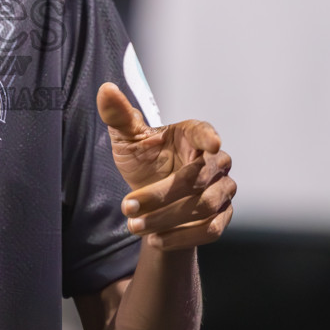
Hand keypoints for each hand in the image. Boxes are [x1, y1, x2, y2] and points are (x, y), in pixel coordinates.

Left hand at [97, 82, 234, 250]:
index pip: (205, 133)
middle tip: (128, 207)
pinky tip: (156, 239)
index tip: (211, 143)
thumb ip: (118, 115)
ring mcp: (222, 189)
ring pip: (204, 207)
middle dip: (160, 196)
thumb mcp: (126, 139)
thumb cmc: (143, 162)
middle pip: (196, 179)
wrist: (151, 202)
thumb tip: (106, 91)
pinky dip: (182, 237)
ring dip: (166, 219)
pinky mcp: (222, 216)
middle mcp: (215, 161)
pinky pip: (211, 230)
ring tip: (135, 226)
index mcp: (193, 135)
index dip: (208, 137)